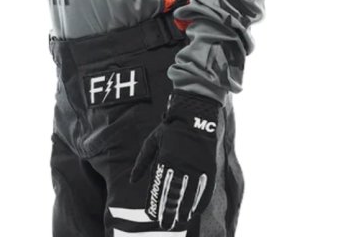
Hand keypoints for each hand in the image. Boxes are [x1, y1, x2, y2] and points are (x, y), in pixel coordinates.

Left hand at [129, 90, 222, 230]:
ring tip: (180, 221)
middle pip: (175, 196)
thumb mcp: (152, 142)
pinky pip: (204, 189)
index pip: (160, 188)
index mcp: (165, 159)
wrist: (196, 115)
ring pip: (190, 195)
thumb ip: (142, 162)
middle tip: (166, 225)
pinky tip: (195, 211)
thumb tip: (132, 181)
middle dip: (169, 213)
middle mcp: (181, 165)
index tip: (152, 216)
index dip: (156, 204)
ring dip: (184, 211)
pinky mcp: (209, 167)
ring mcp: (197, 167)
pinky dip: (200, 202)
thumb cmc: (170, 128)